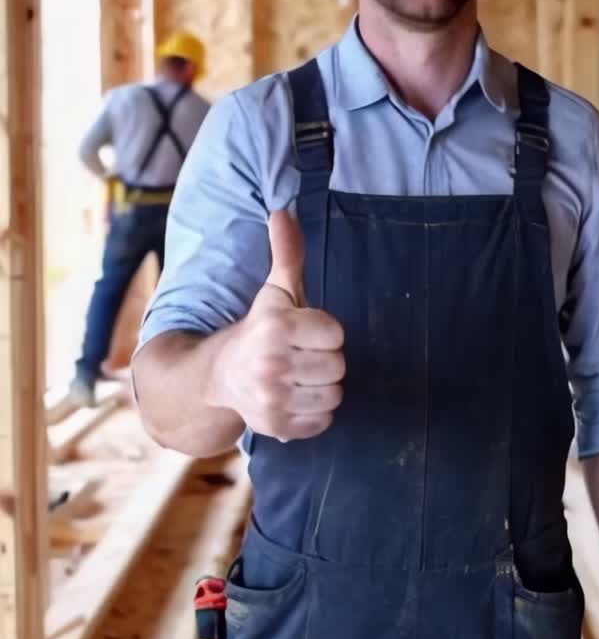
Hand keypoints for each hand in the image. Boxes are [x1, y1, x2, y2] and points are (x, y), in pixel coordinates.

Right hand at [210, 209, 344, 440]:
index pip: (335, 333)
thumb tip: (283, 211)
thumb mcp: (276, 290)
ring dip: (322, 386)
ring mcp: (272, 398)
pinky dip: (315, 413)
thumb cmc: (260, 328)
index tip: (305, 332)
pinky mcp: (276, 427)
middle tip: (302, 356)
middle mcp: (271, 363)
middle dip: (325, 360)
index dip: (324, 331)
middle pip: (338, 365)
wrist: (220, 375)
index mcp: (275, 326)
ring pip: (334, 394)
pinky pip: (324, 421)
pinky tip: (296, 398)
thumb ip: (287, 252)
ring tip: (300, 377)